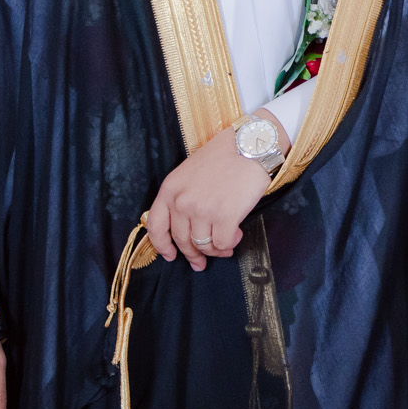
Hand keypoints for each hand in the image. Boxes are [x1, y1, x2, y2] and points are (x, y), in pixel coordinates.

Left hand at [145, 111, 284, 270]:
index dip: (162, 246)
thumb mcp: (191, 171)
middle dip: (193, 254)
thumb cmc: (225, 155)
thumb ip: (182, 195)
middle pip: (182, 240)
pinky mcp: (225, 217)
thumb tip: (186, 225)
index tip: (171, 255)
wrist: (251, 146)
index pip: (156, 227)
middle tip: (201, 262)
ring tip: (225, 246)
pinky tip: (237, 235)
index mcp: (170, 189)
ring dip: (215, 250)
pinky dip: (230, 244)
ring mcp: (203, 211)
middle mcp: (182, 202)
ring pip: (203, 245)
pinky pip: (223, 243)